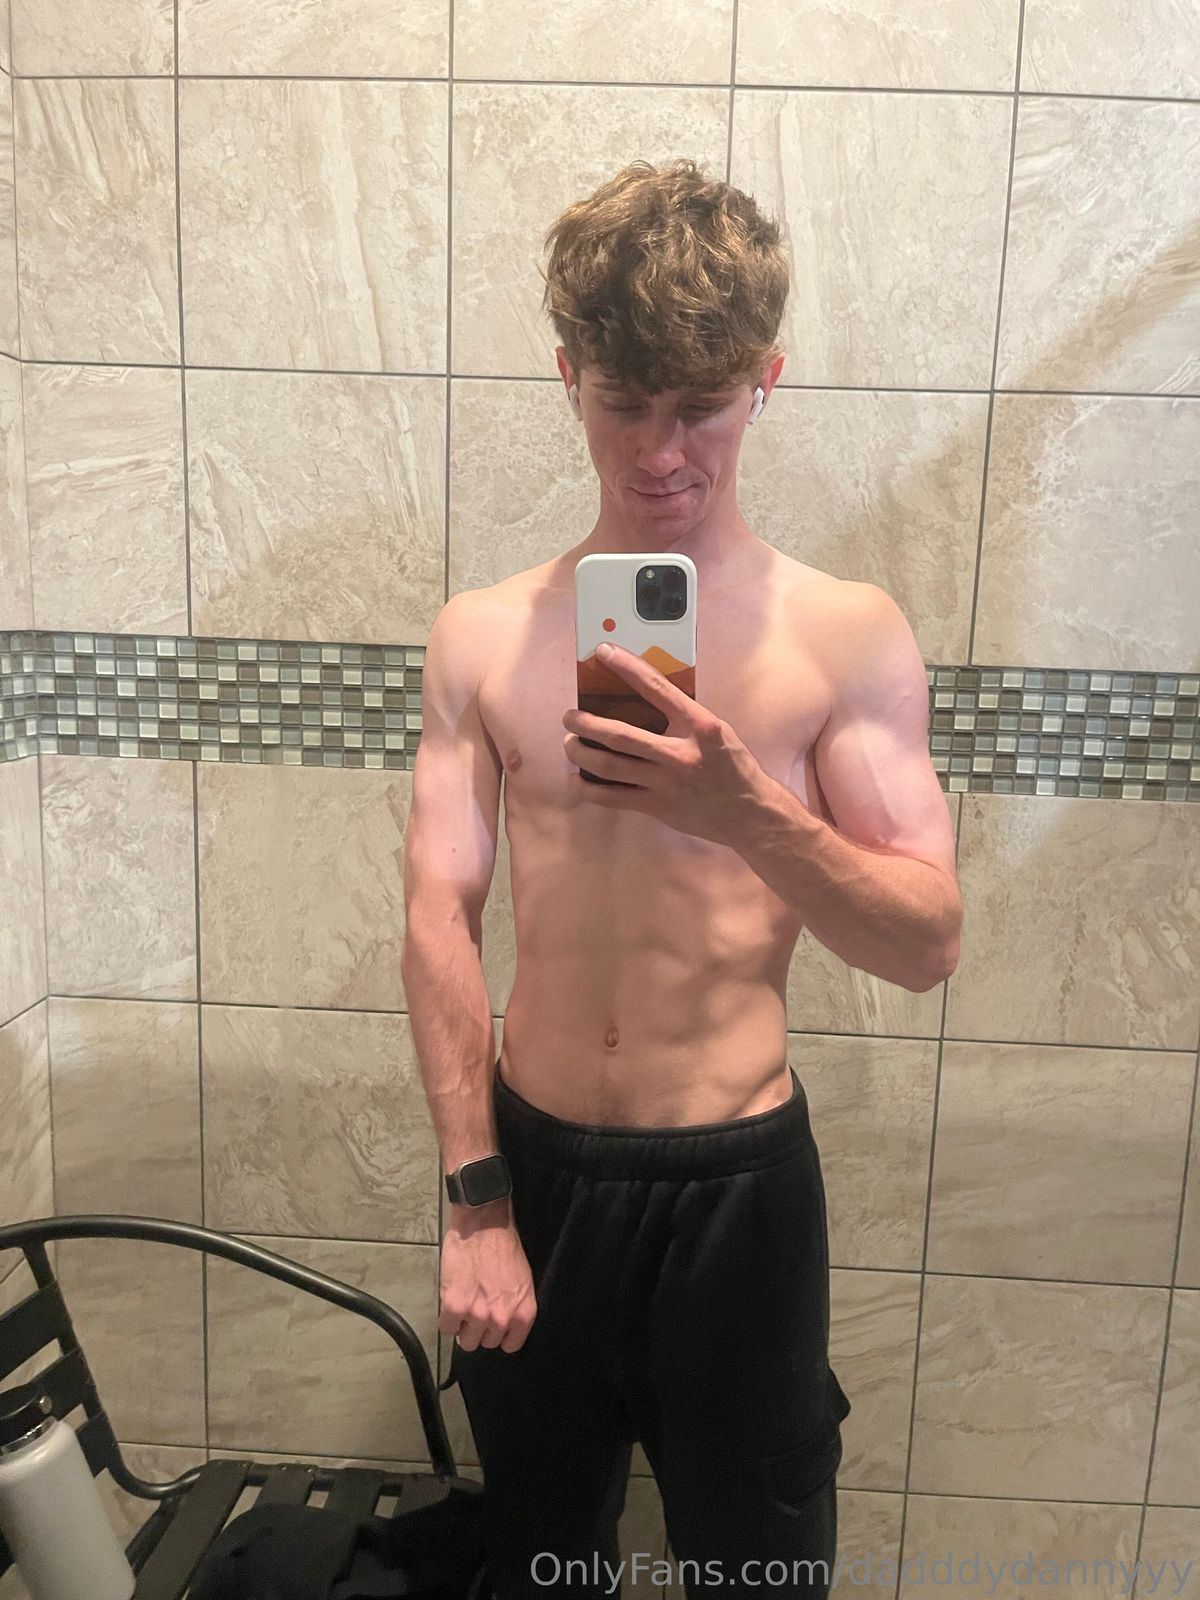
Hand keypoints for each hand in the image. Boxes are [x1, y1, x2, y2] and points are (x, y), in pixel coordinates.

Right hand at [439, 1207, 536, 1354]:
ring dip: (462, 1325)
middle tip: (475, 1306)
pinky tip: (451, 1299)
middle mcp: (502, 1318)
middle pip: (486, 1343)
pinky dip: (446, 1317)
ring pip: (466, 1341)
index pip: (511, 1345)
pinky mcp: (455, 1306)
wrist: (484, 1224)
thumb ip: (514, 1306)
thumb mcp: (522, 1280)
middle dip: (480, 1328)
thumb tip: (503, 1322)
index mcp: (523, 1312)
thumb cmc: (503, 1245)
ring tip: (463, 1302)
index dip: (499, 1334)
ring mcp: (478, 1315)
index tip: (492, 1326)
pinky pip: (446, 1328)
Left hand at [562, 642, 767, 848]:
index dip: (626, 667)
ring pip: (609, 766)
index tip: (603, 652)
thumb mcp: (716, 730)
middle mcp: (679, 752)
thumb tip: (643, 696)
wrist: (750, 812)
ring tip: (570, 743)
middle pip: (619, 734)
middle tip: (569, 716)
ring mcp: (666, 782)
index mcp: (698, 725)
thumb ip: (683, 715)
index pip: (656, 688)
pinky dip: (590, 788)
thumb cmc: (733, 766)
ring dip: (580, 753)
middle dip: (585, 723)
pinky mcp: (658, 806)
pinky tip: (580, 780)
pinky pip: (612, 798)